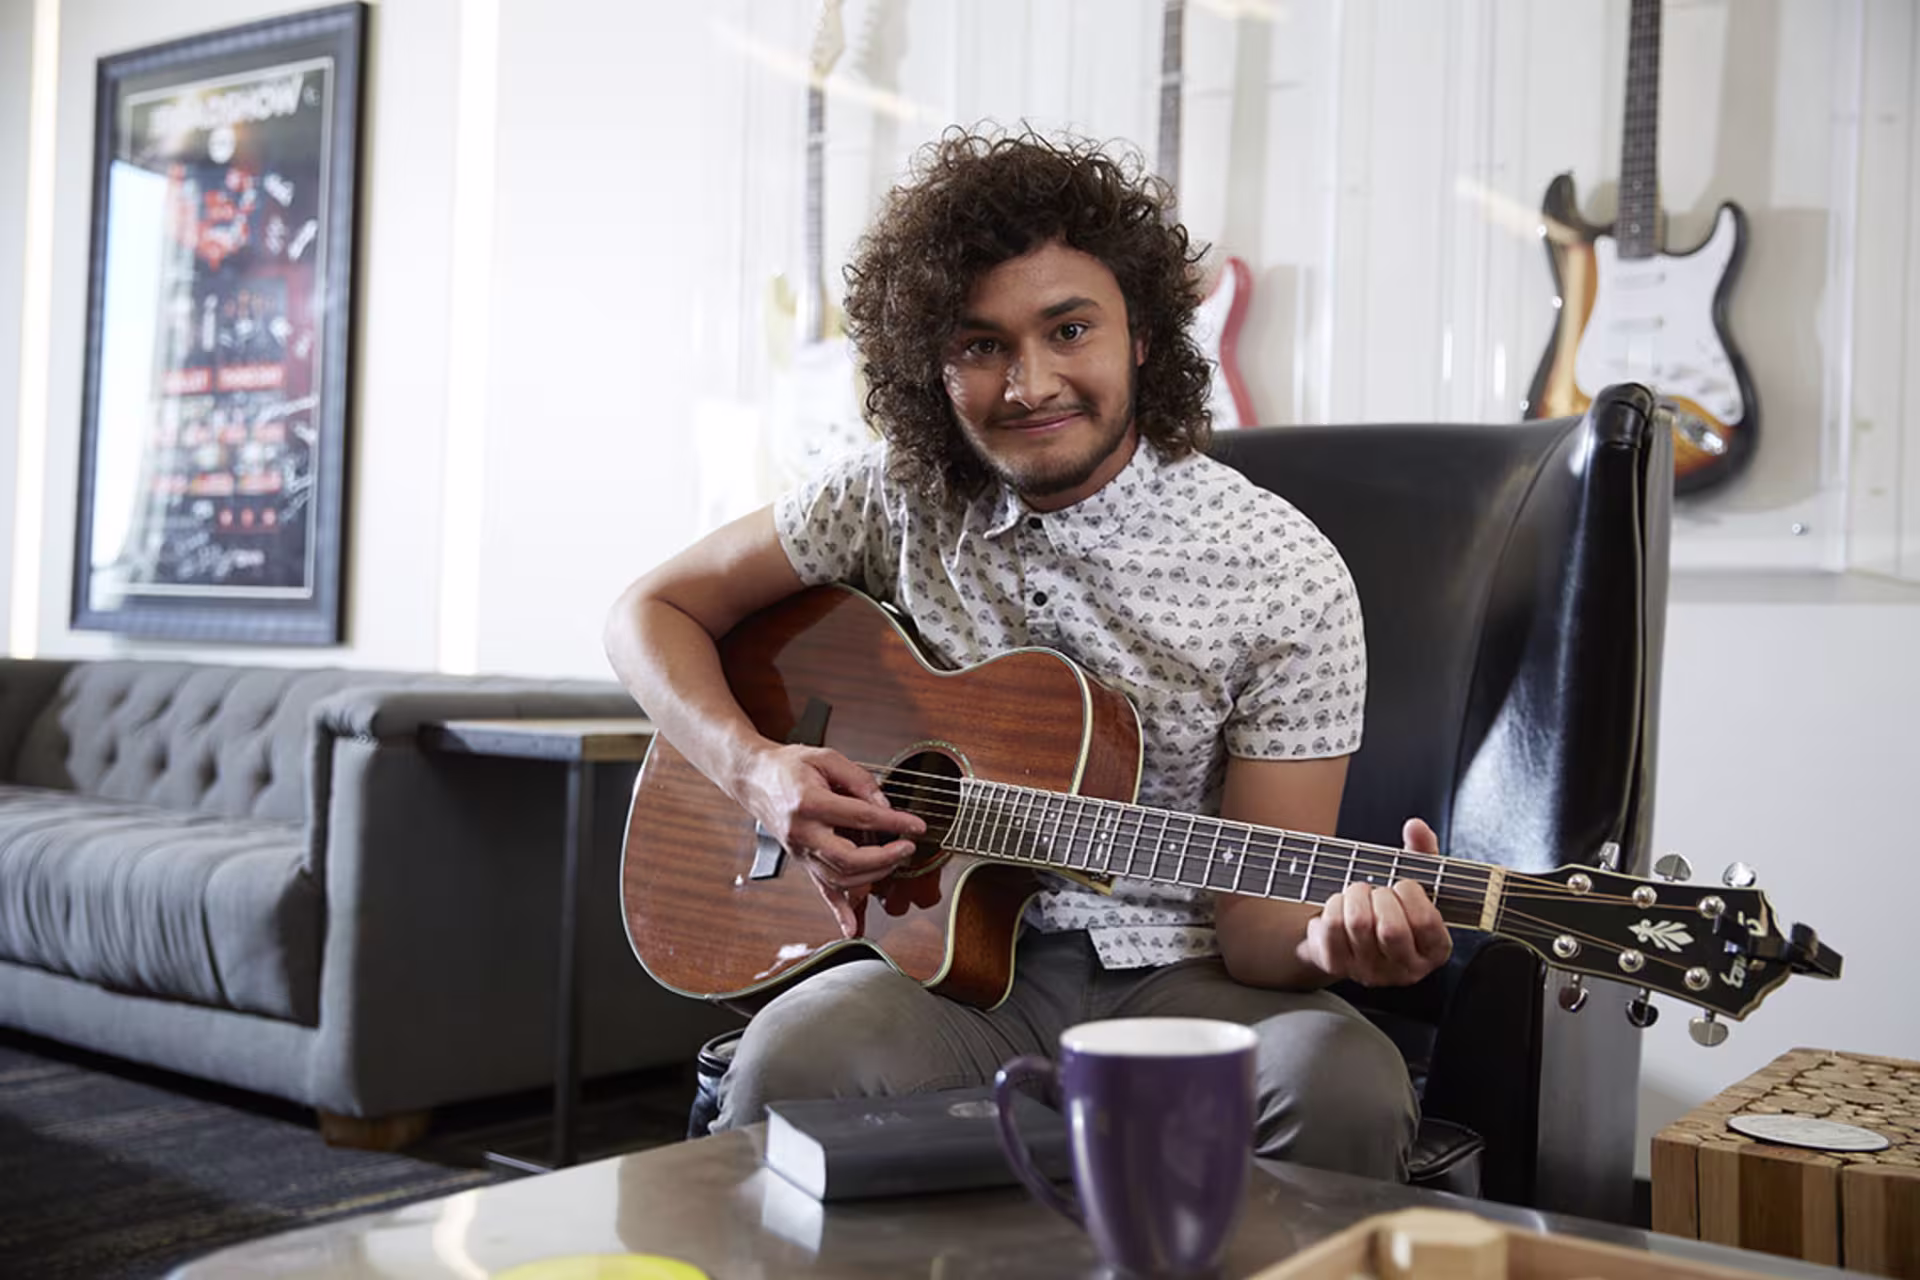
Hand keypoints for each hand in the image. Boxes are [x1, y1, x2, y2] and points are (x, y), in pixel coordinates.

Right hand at [734, 743, 925, 938]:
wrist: (753, 777)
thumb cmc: (788, 766)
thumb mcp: (826, 758)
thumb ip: (859, 780)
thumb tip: (885, 805)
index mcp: (809, 803)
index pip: (860, 817)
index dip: (894, 823)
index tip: (916, 826)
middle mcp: (803, 833)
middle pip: (848, 858)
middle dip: (885, 858)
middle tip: (907, 847)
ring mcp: (801, 851)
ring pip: (839, 878)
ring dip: (873, 876)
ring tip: (895, 862)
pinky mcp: (801, 861)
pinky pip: (821, 890)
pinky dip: (838, 912)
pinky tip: (852, 928)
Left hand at [1296, 817, 1451, 986]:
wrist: (1350, 936)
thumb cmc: (1391, 907)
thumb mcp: (1414, 883)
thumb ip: (1422, 853)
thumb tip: (1415, 827)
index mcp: (1433, 950)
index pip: (1426, 922)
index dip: (1411, 894)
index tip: (1403, 885)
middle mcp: (1405, 970)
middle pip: (1391, 929)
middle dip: (1381, 895)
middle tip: (1377, 889)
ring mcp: (1369, 971)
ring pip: (1358, 924)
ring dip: (1355, 895)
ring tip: (1359, 893)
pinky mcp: (1337, 965)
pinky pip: (1330, 928)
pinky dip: (1332, 905)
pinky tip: (1340, 905)